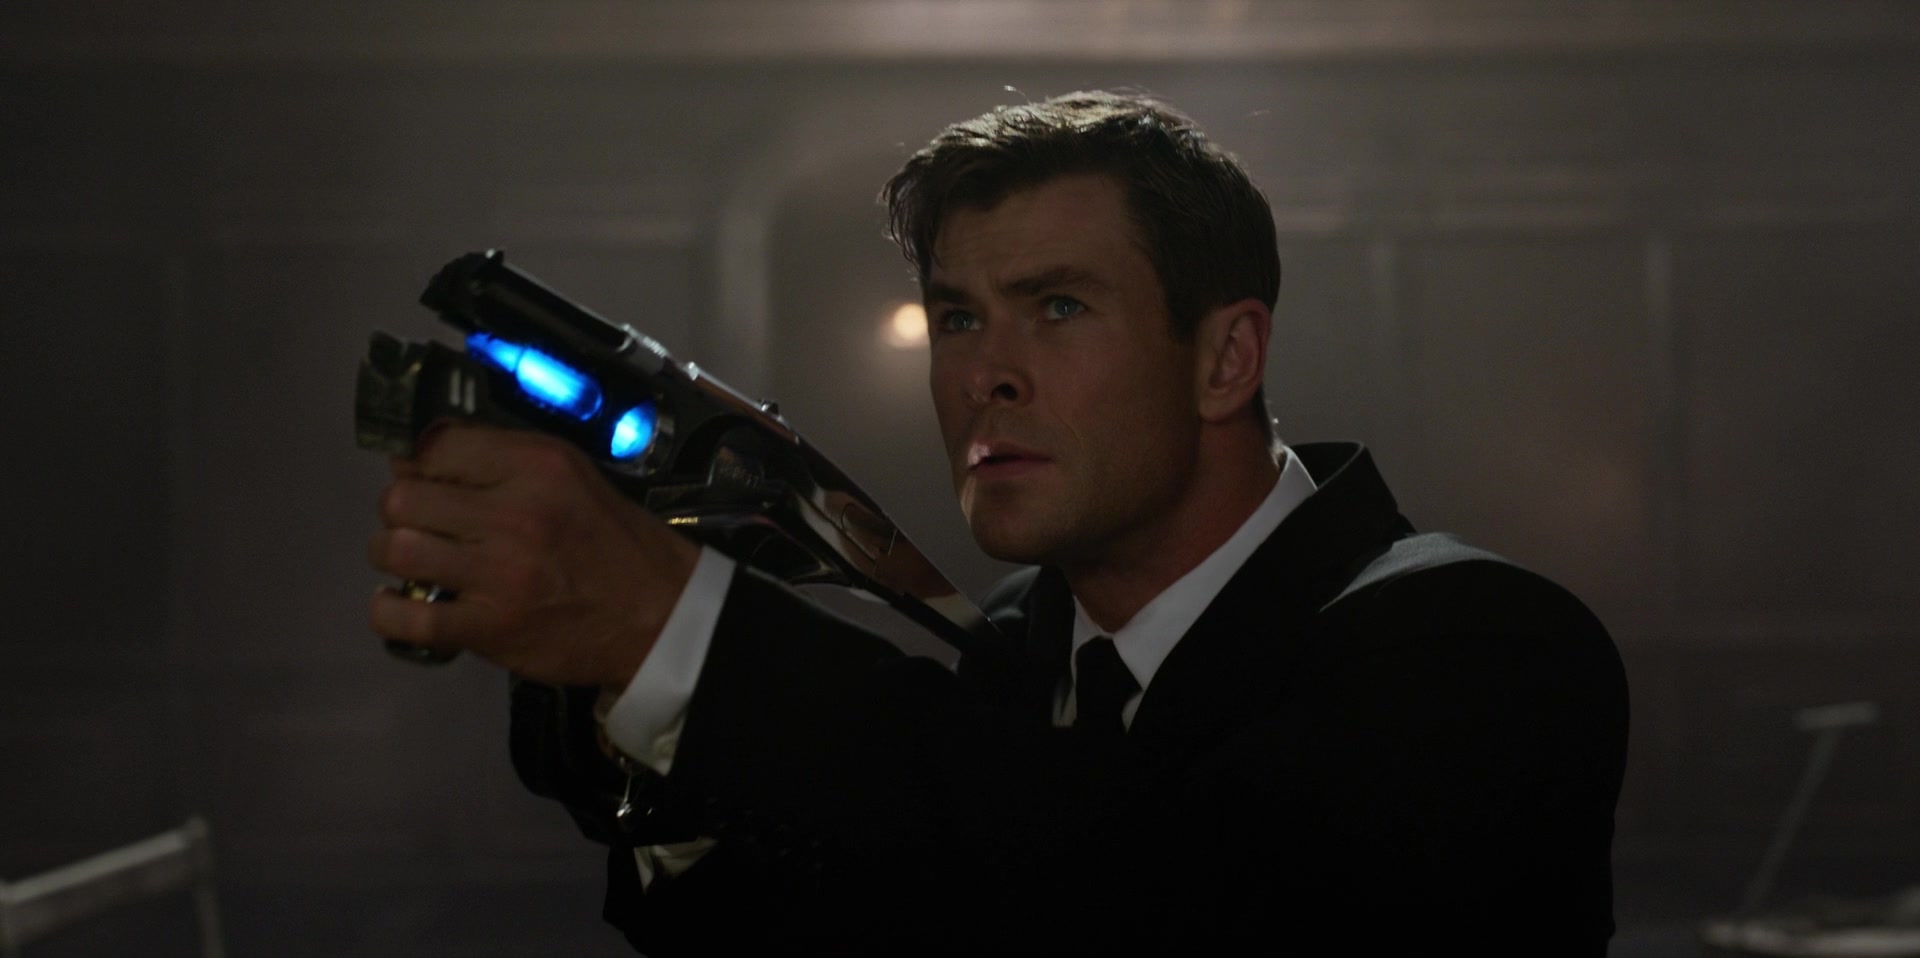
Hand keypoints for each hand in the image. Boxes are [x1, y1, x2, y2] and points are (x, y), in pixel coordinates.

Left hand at [367, 422, 699, 688]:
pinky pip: (405, 619)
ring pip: (396, 551)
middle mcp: (515, 513)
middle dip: (400, 512)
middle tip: (421, 526)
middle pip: (403, 498)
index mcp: (537, 466)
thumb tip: (418, 459)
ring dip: (393, 558)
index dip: (417, 464)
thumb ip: (504, 461)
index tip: (426, 481)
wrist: (661, 615)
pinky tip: (402, 606)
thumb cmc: (614, 542)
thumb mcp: (572, 476)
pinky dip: (388, 613)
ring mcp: (500, 573)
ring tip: (416, 564)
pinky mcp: (492, 628)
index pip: (437, 445)